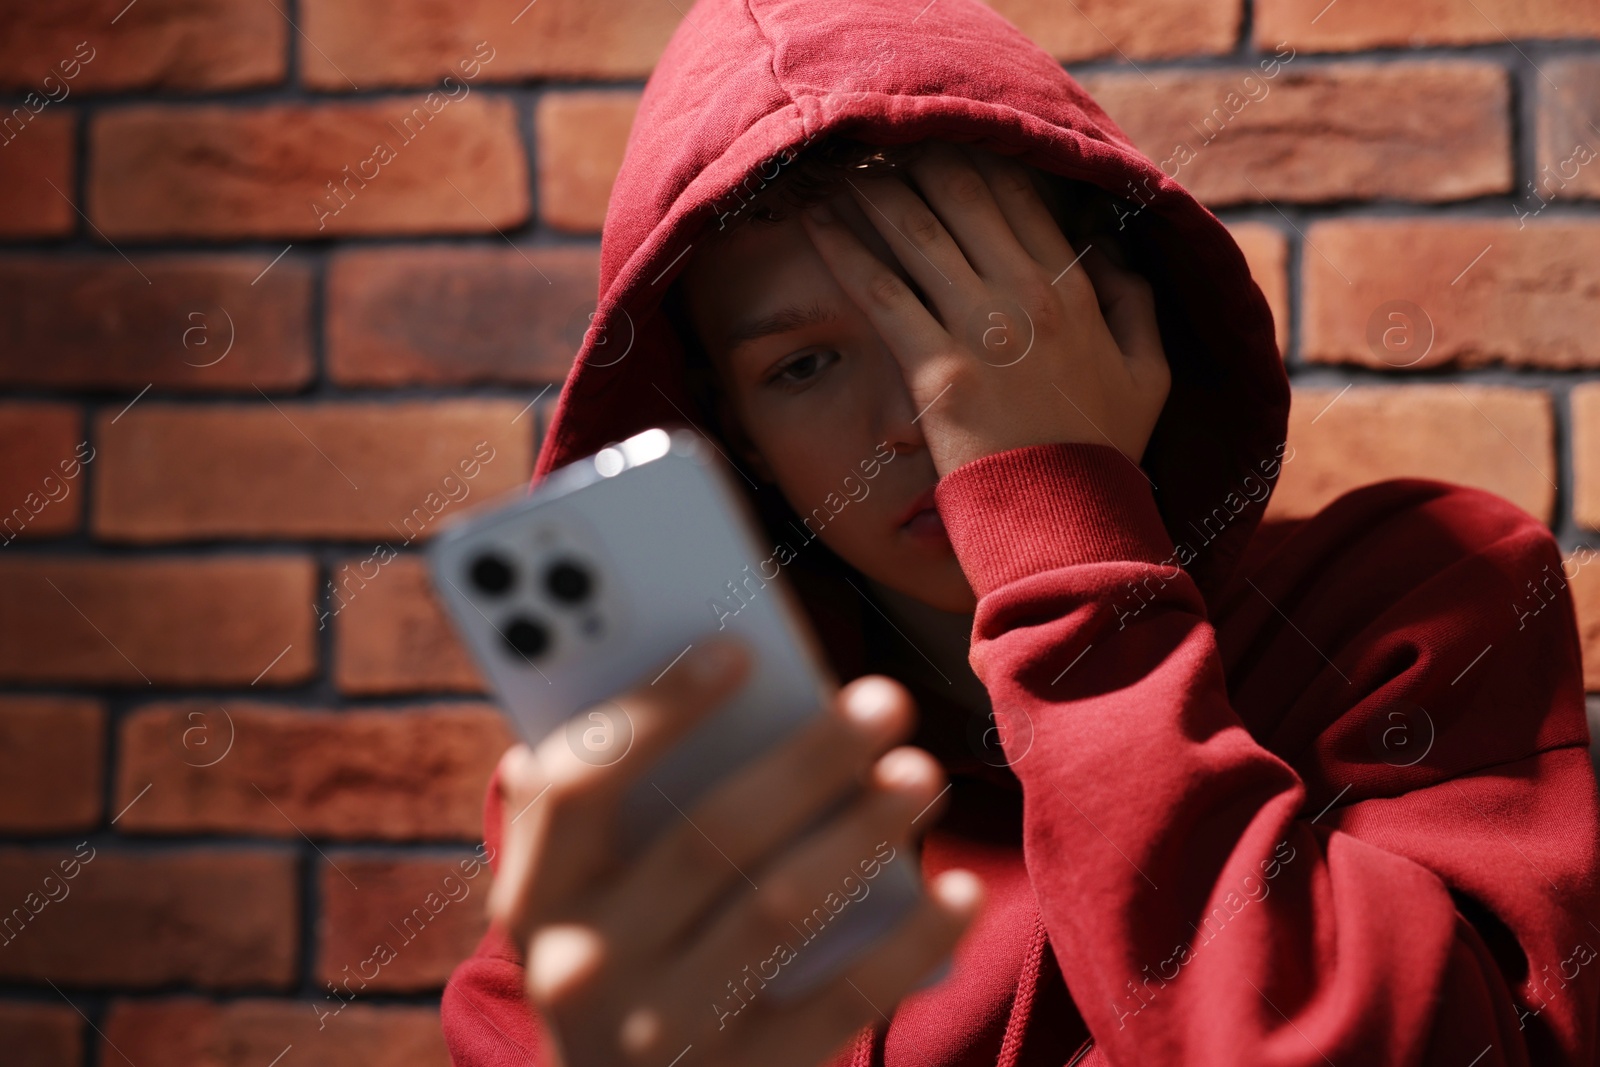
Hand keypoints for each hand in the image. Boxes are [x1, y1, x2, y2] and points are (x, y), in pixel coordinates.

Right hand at [486, 637, 982, 1066]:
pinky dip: (908, 944)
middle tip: (883, 700)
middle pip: (706, 838)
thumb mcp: (569, 901)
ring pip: (777, 911)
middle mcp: (582, 967)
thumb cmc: (614, 969)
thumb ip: (574, 813)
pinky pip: (841, 1004)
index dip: (656, 710)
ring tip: (921, 772)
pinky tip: (958, 892)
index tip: (739, 650)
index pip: (577, 785)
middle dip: (805, 759)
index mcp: (534, 898)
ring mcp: (658, 1036)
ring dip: (860, 831)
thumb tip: (617, 698)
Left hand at [799, 141, 1170, 475]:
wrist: (1069, 524)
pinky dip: (845, 250)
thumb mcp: (1149, 374)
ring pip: (916, 232)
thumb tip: (1109, 250)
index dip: (974, 157)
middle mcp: (1027, 295)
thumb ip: (1134, 302)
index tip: (939, 138)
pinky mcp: (936, 369)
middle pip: (961, 197)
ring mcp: (980, 329)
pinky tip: (816, 222)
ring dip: (872, 189)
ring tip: (837, 164)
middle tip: (876, 137)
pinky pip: (881, 292)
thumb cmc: (1104, 455)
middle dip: (914, 156)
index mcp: (1076, 290)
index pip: (1019, 197)